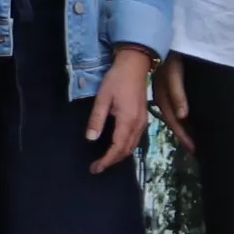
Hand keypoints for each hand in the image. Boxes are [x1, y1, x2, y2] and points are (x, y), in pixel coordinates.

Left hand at [87, 46, 153, 172]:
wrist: (135, 65)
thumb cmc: (117, 79)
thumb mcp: (102, 98)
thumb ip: (96, 119)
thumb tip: (90, 138)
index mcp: (127, 121)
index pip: (117, 147)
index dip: (106, 160)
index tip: (95, 168)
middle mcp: (138, 124)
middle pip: (126, 150)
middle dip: (112, 161)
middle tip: (97, 167)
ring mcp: (142, 121)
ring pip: (132, 146)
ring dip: (119, 155)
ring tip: (105, 159)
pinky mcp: (142, 118)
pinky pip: (136, 139)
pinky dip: (126, 147)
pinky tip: (117, 146)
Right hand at [152, 55, 194, 151]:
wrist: (157, 46)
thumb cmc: (169, 60)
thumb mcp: (174, 75)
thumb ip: (178, 95)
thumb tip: (183, 116)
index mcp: (163, 100)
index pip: (176, 124)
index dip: (185, 137)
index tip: (195, 150)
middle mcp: (163, 102)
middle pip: (176, 124)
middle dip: (186, 138)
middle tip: (198, 152)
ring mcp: (164, 97)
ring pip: (176, 119)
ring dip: (185, 131)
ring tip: (195, 142)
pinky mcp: (167, 92)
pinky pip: (175, 110)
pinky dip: (183, 120)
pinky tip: (189, 123)